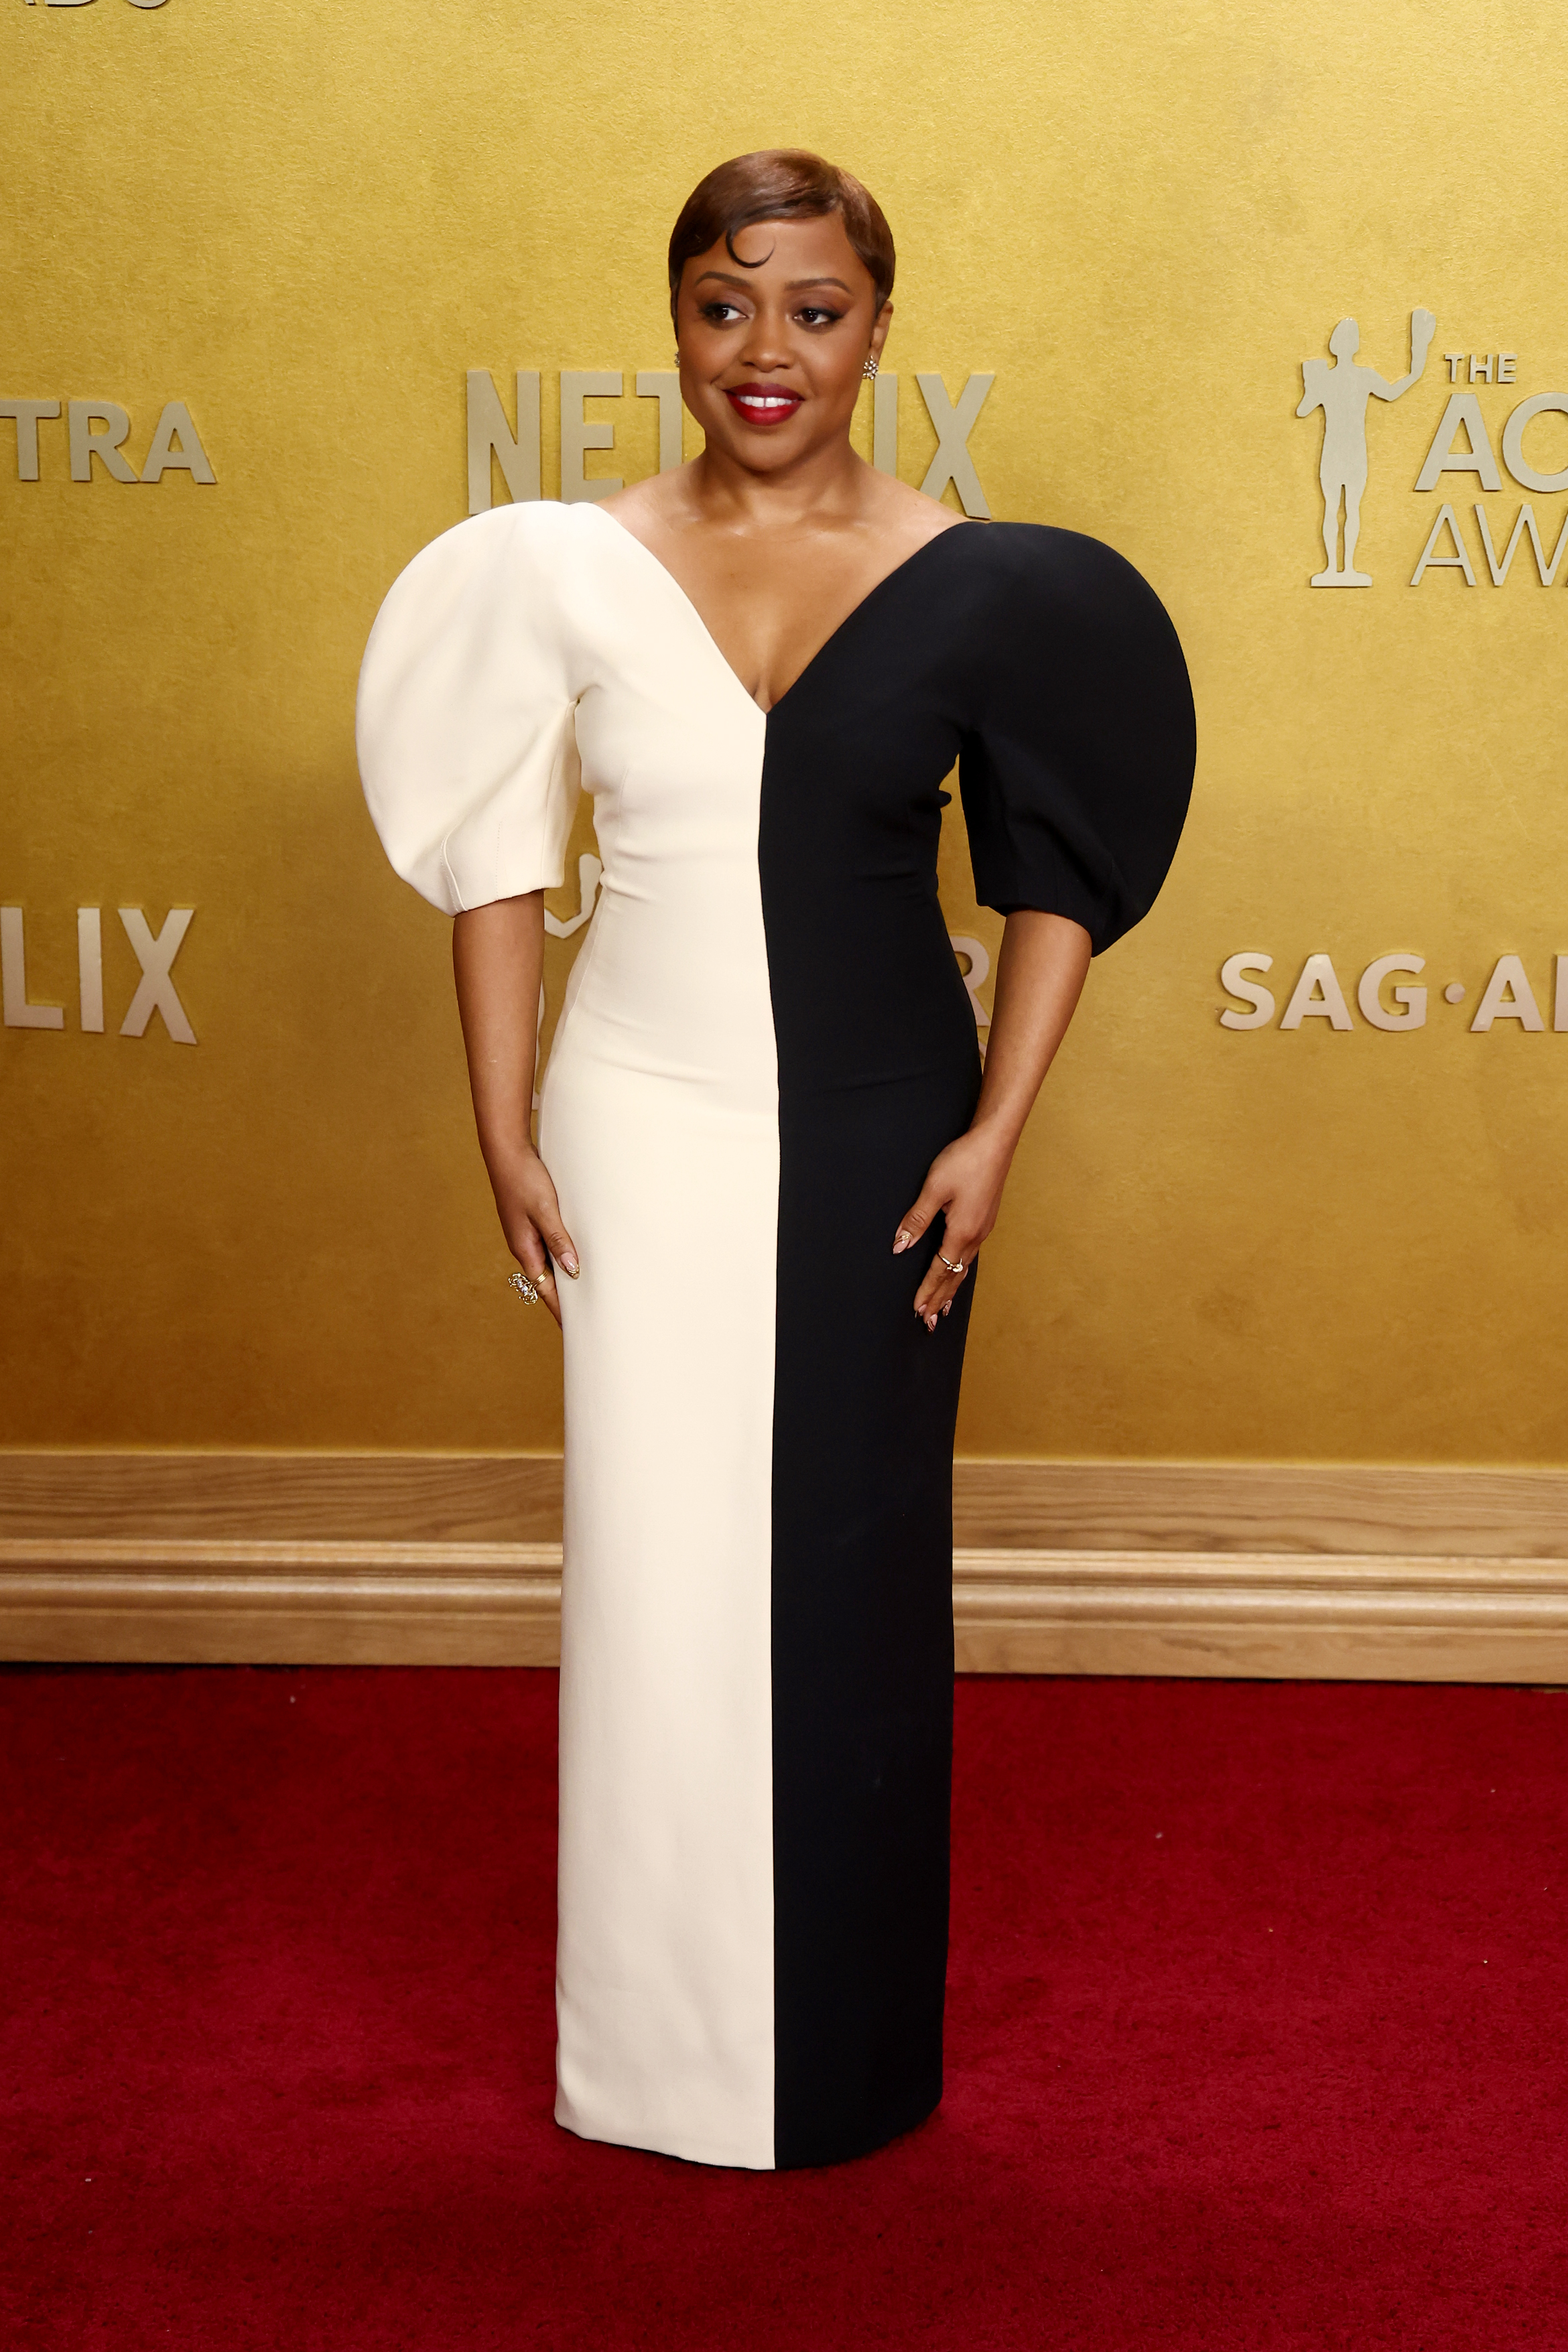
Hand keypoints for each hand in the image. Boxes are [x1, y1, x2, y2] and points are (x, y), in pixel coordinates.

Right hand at [490, 1144, 578, 1329]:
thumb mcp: (545, 1209)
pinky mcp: (532, 1221)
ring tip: (586, 1293)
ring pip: (550, 1263)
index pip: (546, 1290)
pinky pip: (550, 1246)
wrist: (506, 1150)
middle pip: (548, 1281)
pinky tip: (576, 1256)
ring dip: (565, 1277)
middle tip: (587, 1317)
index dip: (561, 1311)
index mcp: (525, 1248)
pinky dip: (563, 1256)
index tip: (575, 1331)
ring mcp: (527, 1234)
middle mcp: (525, 1245)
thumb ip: (558, 1239)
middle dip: (565, 1300)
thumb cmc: (523, 1178)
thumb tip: (572, 1269)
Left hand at [893, 1126, 1012, 1331]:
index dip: (927, 1292)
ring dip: (951, 1289)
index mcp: (962, 1232)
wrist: (995, 1142)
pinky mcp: (985, 1220)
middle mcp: (976, 1236)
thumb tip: (900, 1246)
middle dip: (940, 1300)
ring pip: (964, 1268)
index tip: (917, 1311)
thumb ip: (916, 1220)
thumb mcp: (934, 1189)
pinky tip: (959, 1273)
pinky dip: (961, 1272)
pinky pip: (970, 1256)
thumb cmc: (965, 1161)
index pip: (940, 1271)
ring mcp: (983, 1229)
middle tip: (930, 1323)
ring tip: (943, 1309)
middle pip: (954, 1277)